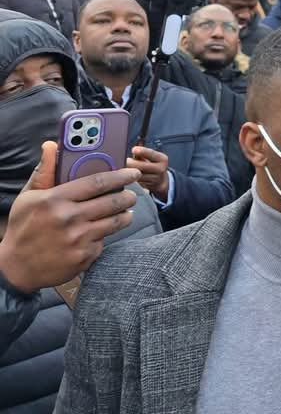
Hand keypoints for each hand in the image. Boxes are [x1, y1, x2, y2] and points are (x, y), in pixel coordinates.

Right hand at [0, 142, 139, 293]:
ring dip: (124, 215)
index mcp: (55, 199)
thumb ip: (44, 171)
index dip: (120, 176)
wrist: (16, 268)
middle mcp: (68, 218)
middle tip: (132, 194)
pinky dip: (104, 236)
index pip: (97, 182)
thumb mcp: (28, 197)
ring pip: (115, 222)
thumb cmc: (24, 227)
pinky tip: (99, 233)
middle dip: (128, 196)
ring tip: (124, 211)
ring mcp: (78, 239)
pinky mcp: (84, 256)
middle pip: (113, 202)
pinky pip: (104, 241)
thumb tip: (51, 145)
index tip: (132, 173)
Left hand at [127, 145, 169, 200]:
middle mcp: (160, 168)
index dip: (142, 151)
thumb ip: (141, 152)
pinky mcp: (149, 186)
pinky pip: (136, 181)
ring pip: (137, 175)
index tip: (133, 149)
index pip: (152, 154)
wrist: (160, 181)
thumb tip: (133, 147)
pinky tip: (126, 175)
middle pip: (141, 166)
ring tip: (123, 168)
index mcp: (162, 158)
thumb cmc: (151, 165)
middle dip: (130, 163)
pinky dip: (130, 178)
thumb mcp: (150, 157)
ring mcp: (155, 179)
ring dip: (128, 171)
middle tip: (123, 160)